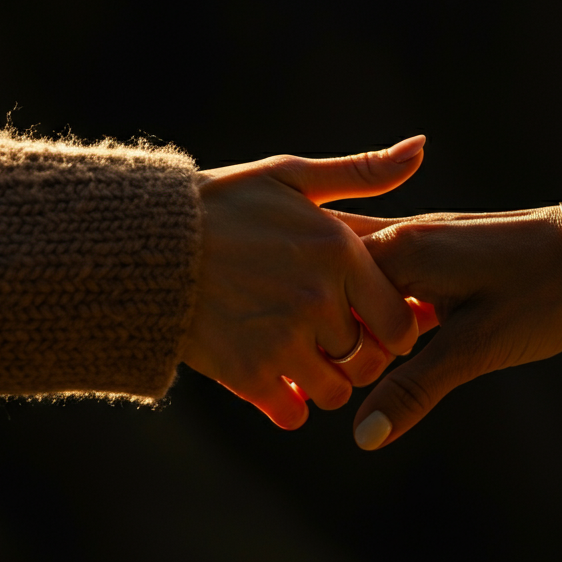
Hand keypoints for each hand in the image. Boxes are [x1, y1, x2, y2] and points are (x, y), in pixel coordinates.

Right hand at [180, 136, 425, 428]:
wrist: (141, 241)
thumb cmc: (222, 203)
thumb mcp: (292, 178)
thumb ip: (363, 172)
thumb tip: (420, 148)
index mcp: (340, 253)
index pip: (400, 322)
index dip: (392, 330)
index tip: (372, 324)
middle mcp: (320, 300)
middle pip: (368, 361)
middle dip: (359, 359)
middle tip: (339, 348)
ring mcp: (283, 339)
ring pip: (333, 391)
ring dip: (324, 383)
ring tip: (306, 363)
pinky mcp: (246, 372)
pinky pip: (290, 414)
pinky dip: (288, 407)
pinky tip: (278, 386)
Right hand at [331, 202, 561, 448]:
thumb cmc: (543, 293)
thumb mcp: (477, 348)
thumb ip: (415, 388)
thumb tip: (363, 436)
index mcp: (399, 251)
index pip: (323, 295)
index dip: (320, 344)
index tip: (324, 385)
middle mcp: (400, 236)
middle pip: (332, 283)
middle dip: (326, 329)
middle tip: (325, 378)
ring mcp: (419, 239)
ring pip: (358, 282)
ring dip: (351, 321)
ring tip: (346, 366)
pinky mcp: (438, 250)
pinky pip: (387, 279)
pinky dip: (377, 310)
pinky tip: (381, 342)